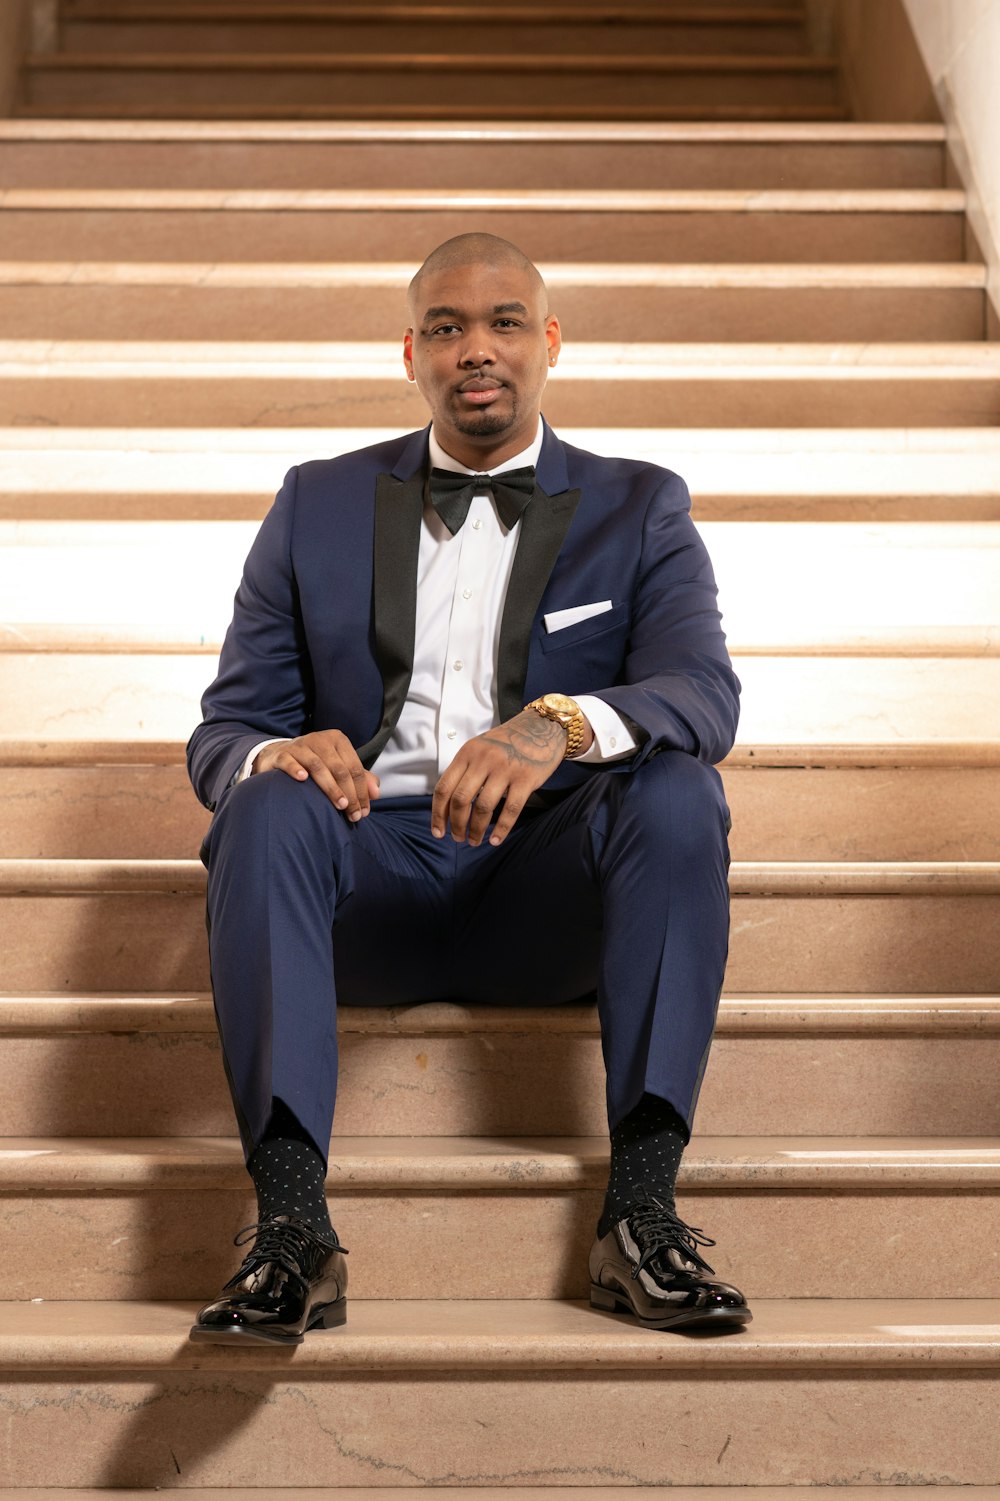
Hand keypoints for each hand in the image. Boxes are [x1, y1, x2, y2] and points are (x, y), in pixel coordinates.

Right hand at [253, 731, 379, 820]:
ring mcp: (300, 746)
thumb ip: (360, 779)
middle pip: (339, 769)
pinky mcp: (282, 754)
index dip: (362, 791)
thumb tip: (376, 794)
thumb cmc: (316, 763)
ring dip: (331, 788)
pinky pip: (289, 761)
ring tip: (340, 805)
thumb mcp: (339, 766)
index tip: (363, 812)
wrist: (281, 755)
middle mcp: (320, 740)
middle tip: (353, 814)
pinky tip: (302, 780)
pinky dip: (295, 769)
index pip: (354, 768)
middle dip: (349, 794)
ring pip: (317, 766)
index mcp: (338, 740)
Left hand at [432, 708, 590, 846]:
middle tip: (458, 838)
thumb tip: (449, 806)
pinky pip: (511, 809)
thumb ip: (465, 770)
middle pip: (461, 800)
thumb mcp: (479, 748)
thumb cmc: (507, 742)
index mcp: (467, 753)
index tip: (438, 831)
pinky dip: (501, 829)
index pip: (444, 788)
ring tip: (474, 840)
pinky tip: (495, 840)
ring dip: (476, 829)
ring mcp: (505, 769)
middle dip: (457, 824)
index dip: (438, 814)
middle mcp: (483, 760)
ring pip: (484, 807)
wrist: (541, 727)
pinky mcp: (526, 779)